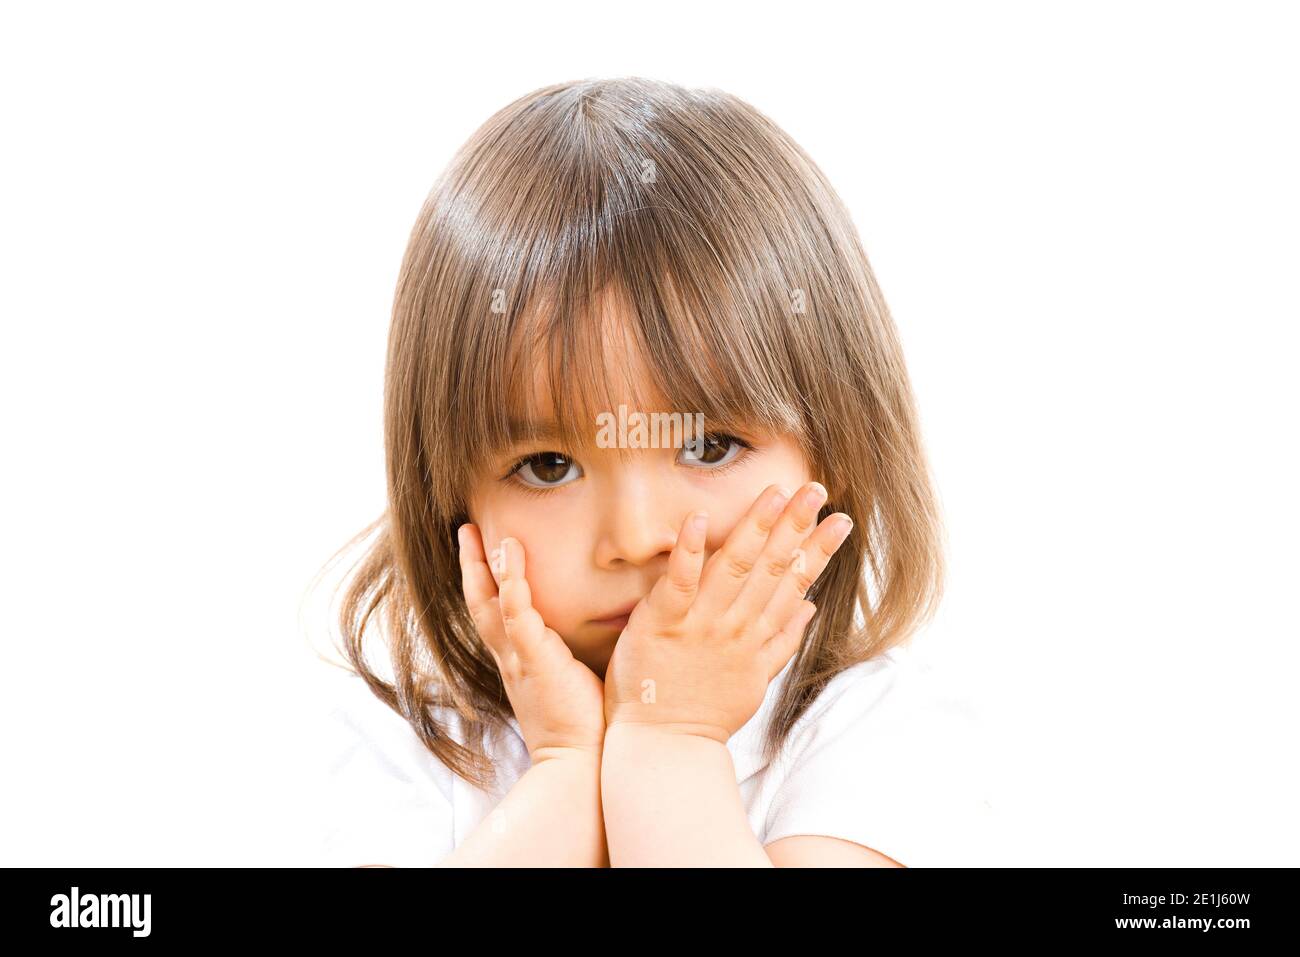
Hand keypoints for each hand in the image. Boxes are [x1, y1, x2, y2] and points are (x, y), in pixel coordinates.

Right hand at [458, 525, 606, 761]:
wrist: (578, 763)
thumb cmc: (582, 725)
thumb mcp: (570, 678)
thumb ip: (570, 654)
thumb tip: (592, 633)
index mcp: (520, 660)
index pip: (495, 611)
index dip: (486, 580)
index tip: (484, 548)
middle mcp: (511, 657)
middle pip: (481, 602)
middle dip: (472, 564)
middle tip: (466, 529)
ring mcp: (519, 658)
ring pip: (492, 604)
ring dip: (486, 566)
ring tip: (481, 533)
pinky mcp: (535, 661)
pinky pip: (517, 618)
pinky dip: (513, 586)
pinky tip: (510, 558)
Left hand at [602, 481, 852, 743]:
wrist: (664, 746)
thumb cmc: (704, 714)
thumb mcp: (755, 681)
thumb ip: (782, 642)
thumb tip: (810, 607)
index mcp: (757, 637)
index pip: (795, 583)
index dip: (818, 550)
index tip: (839, 519)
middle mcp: (735, 626)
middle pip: (771, 568)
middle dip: (795, 526)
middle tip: (815, 488)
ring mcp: (700, 624)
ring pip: (734, 567)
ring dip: (755, 528)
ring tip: (775, 494)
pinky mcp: (662, 624)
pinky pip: (678, 582)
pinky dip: (689, 551)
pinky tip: (698, 519)